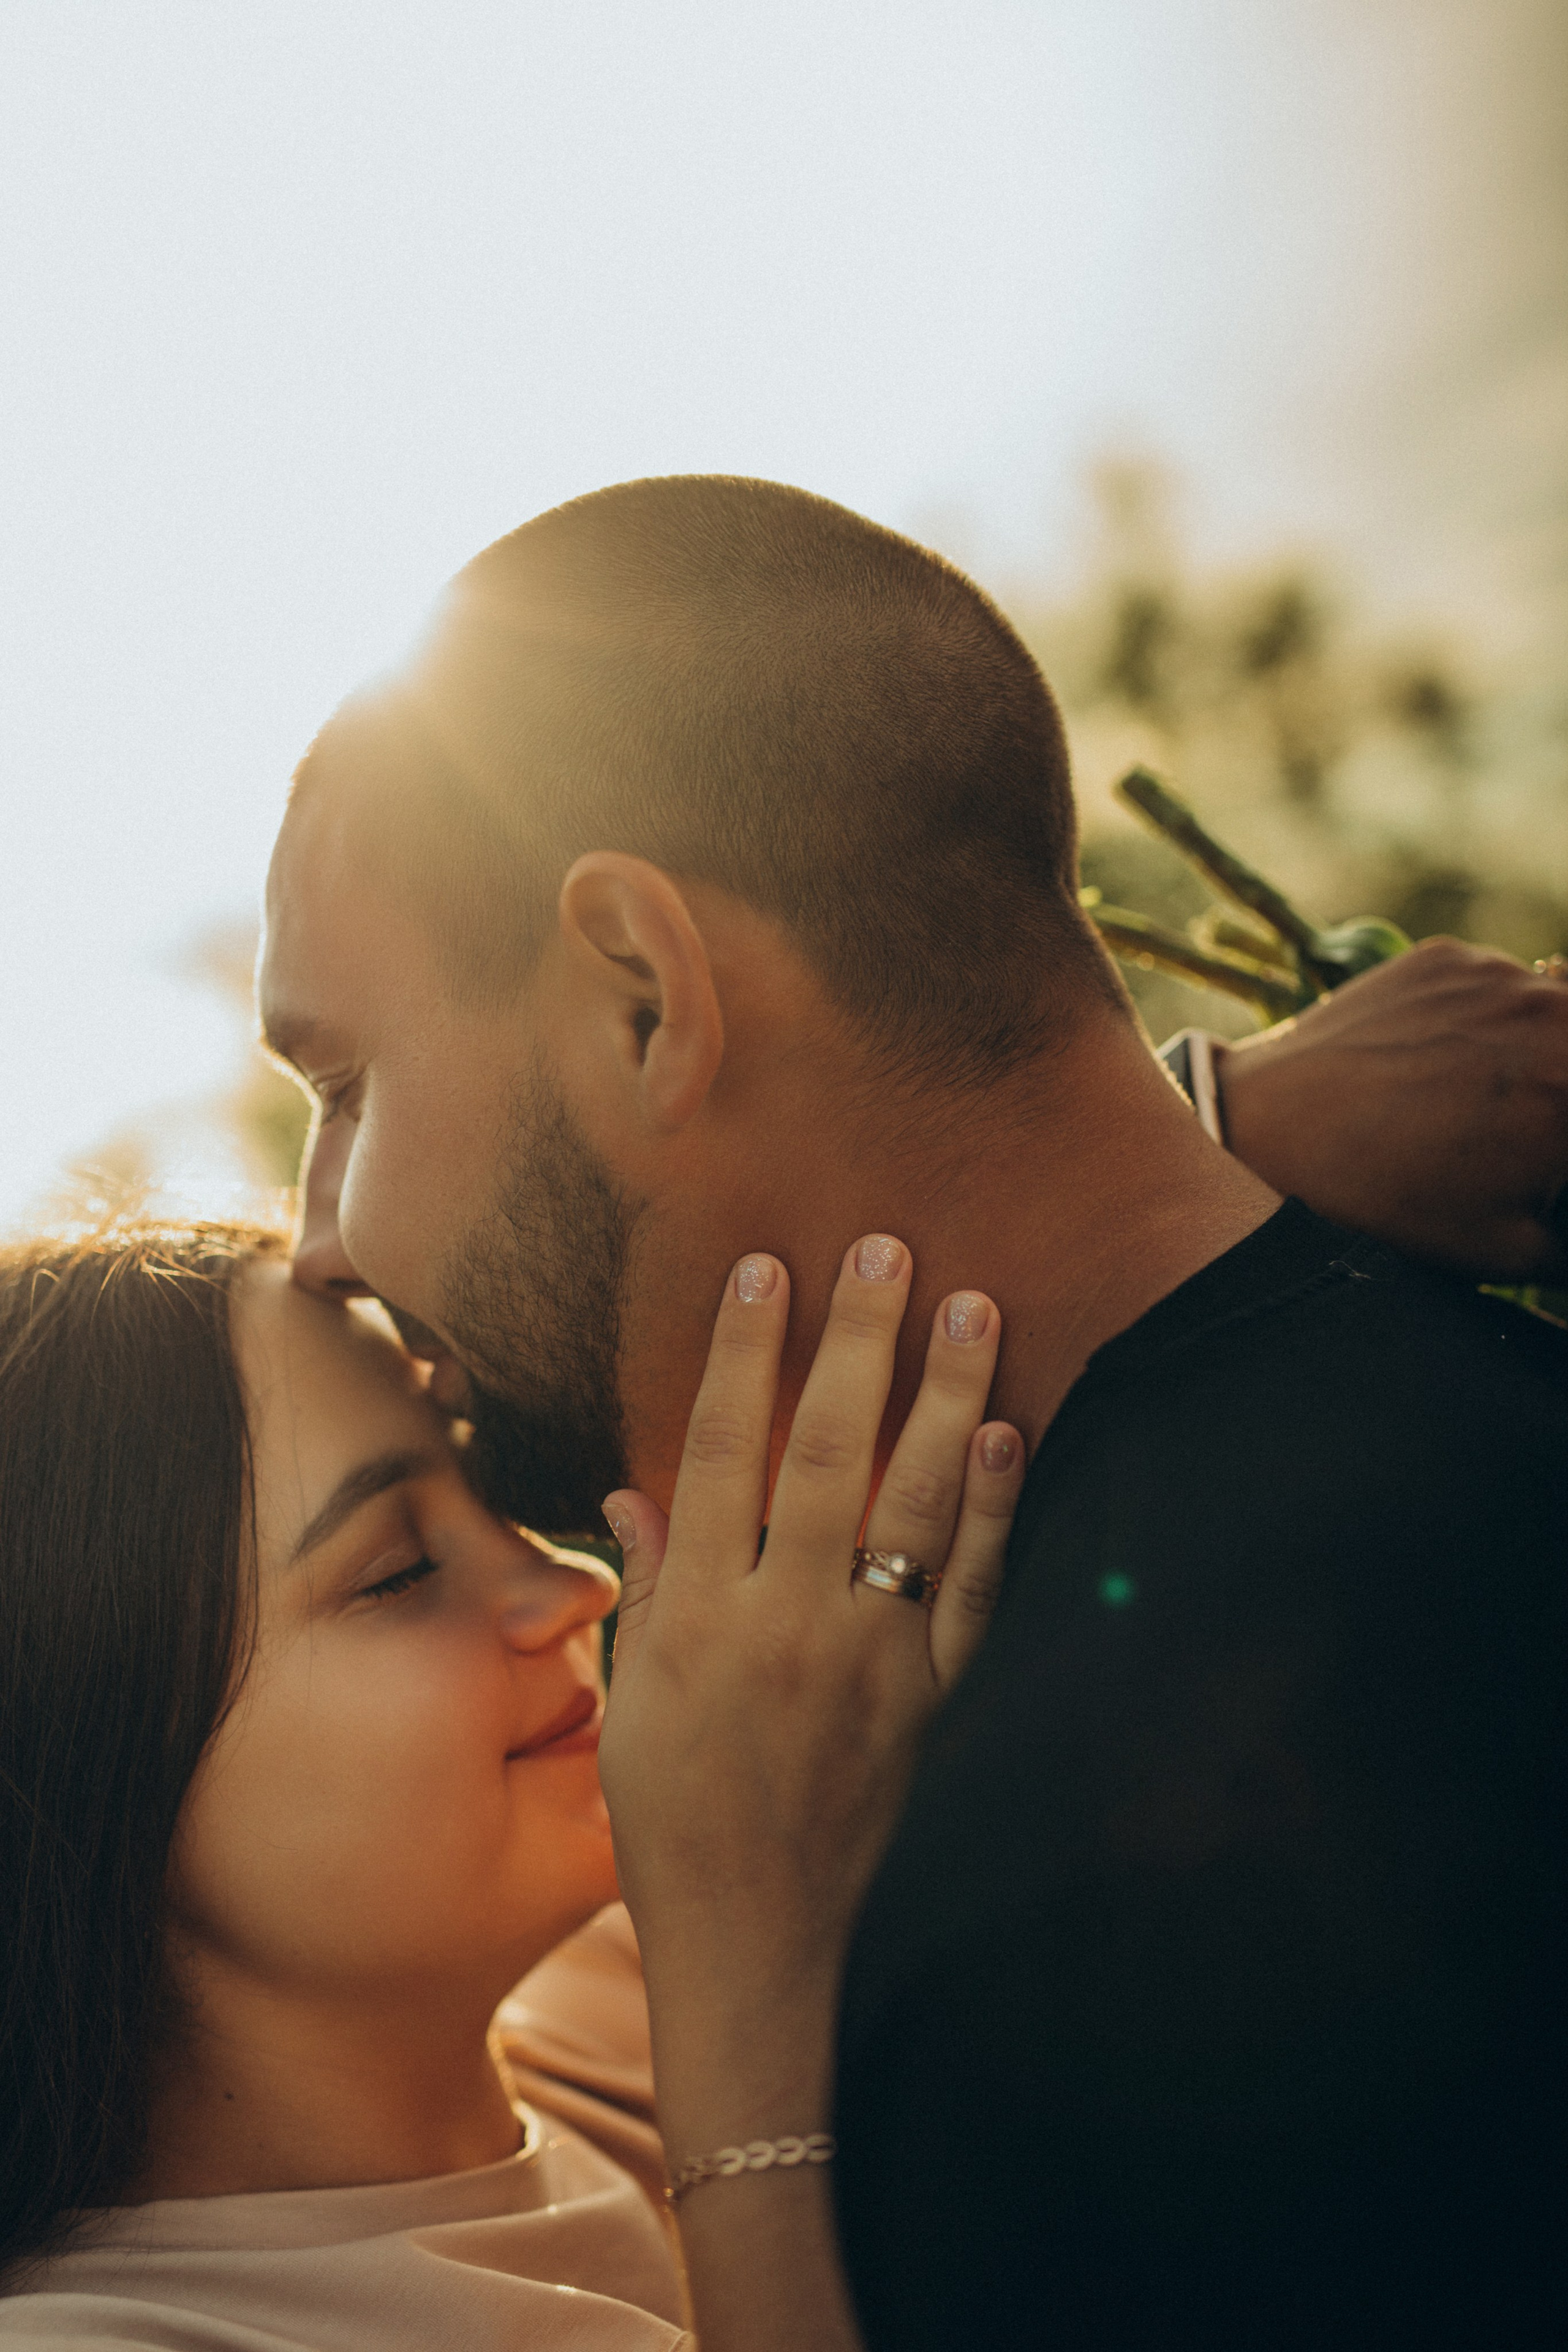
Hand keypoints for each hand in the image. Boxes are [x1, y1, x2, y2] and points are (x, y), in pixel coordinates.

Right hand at [598, 1235, 1022, 2086]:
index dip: (742, 1350)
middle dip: (858, 1340)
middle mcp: (786, 1623)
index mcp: (700, 1616)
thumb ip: (645, 1588)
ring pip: (915, 1503)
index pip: (721, 1450)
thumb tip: (636, 1487)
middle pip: (826, 1452)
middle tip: (889, 1244)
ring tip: (975, 1305)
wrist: (763, 1952)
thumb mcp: (634, 1706)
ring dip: (947, 1397)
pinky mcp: (939, 1703)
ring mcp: (871, 1661)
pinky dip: (996, 1510)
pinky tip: (1010, 1436)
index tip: (766, 1266)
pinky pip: (976, 1591)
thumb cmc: (678, 1826)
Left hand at [1216, 937, 1567, 1278]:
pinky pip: (1500, 984)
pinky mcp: (1445, 957)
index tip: (1549, 1154)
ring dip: (1544, 1048)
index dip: (1562, 1139)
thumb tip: (1566, 1203)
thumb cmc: (1392, 1205)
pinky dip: (1490, 1022)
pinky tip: (1443, 1069)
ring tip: (1484, 1104)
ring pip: (1557, 1007)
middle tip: (1527, 1127)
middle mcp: (1552, 1010)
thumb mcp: (1515, 1249)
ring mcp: (1497, 973)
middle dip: (1560, 1094)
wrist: (1267, 1135)